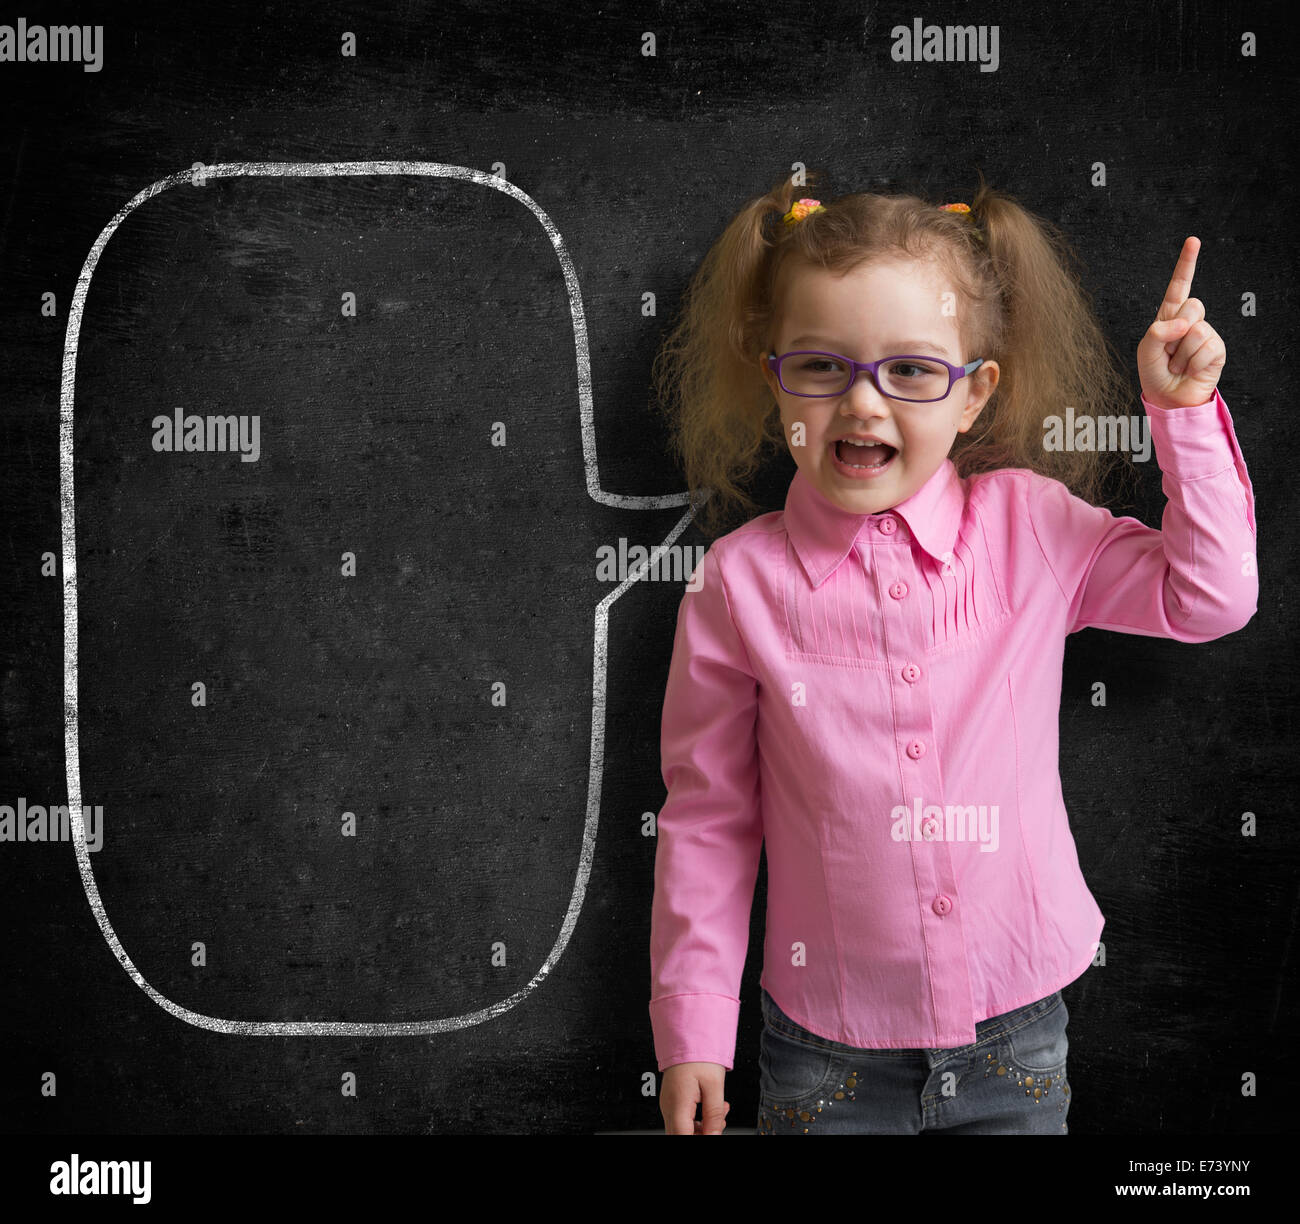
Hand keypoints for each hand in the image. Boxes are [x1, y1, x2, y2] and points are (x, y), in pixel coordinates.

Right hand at [660, 1062, 729, 1133]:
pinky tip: (711, 1110)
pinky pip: (682, 1121)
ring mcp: (668, 1105)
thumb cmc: (699, 1056)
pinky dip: (697, 1121)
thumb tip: (714, 1136)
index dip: (700, 1139)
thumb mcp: (715, 1086)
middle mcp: (669, 1108)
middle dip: (702, 1135)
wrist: (687, 1038)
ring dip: (702, 1129)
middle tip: (719, 1124)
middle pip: (681, 1137)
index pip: (683, 1138)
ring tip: (720, 1113)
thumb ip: (714, 1115)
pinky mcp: (672, 1102)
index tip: (713, 1134)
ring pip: (682, 1131)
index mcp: (677, 1105)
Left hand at [1137, 236, 1225, 409]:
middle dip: (1177, 331)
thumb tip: (1186, 323)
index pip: (1179, 286)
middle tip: (1170, 353)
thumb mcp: (1146, 350)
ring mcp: (1206, 333)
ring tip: (1179, 364)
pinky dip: (1193, 363)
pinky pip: (1206, 347)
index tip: (1193, 241)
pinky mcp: (1217, 349)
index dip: (1186, 263)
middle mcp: (1190, 321)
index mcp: (1169, 317)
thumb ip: (1159, 331)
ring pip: (1196, 330)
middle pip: (1192, 305)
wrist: (1169, 398)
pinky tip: (1191, 370)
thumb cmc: (1155, 373)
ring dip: (1182, 354)